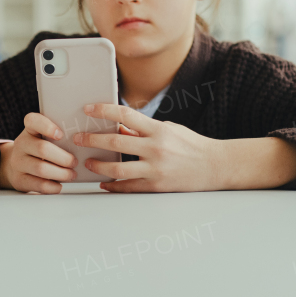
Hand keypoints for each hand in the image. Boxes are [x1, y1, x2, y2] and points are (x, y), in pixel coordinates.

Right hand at [0, 112, 77, 193]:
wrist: (15, 166)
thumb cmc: (37, 151)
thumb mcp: (43, 138)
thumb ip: (58, 136)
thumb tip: (83, 142)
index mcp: (30, 130)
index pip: (32, 121)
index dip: (47, 126)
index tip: (61, 135)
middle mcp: (21, 144)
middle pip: (43, 149)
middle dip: (64, 158)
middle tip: (74, 162)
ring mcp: (18, 162)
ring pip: (41, 169)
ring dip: (61, 173)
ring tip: (71, 175)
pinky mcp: (19, 179)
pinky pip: (39, 184)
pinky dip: (53, 186)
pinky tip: (59, 185)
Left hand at [72, 103, 222, 191]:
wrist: (216, 166)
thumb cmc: (193, 145)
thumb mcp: (169, 129)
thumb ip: (143, 129)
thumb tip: (119, 128)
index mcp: (158, 129)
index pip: (125, 115)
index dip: (103, 111)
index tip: (88, 109)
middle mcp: (156, 148)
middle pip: (115, 142)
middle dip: (92, 140)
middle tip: (79, 139)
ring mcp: (156, 168)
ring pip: (117, 168)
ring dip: (98, 166)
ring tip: (88, 163)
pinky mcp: (157, 186)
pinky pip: (128, 187)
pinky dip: (113, 186)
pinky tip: (103, 183)